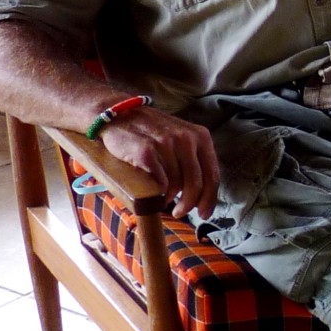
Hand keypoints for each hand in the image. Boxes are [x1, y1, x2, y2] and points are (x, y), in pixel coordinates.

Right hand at [99, 107, 220, 221]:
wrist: (119, 115)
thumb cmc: (152, 132)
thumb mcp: (181, 138)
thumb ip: (194, 159)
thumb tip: (203, 193)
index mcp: (201, 136)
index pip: (212, 174)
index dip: (210, 198)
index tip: (204, 214)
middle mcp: (186, 138)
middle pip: (197, 182)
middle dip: (190, 204)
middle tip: (181, 213)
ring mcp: (166, 143)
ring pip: (178, 184)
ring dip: (172, 198)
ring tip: (166, 201)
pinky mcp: (146, 151)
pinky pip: (159, 181)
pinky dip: (160, 193)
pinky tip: (157, 195)